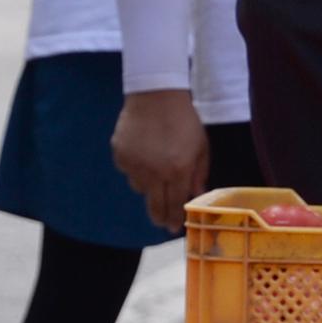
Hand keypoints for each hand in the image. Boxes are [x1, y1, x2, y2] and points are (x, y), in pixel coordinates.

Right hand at [112, 90, 210, 232]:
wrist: (156, 94)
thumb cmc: (184, 119)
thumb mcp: (201, 145)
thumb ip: (199, 172)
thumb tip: (196, 194)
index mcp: (178, 170)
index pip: (175, 204)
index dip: (173, 219)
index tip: (173, 228)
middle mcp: (155, 173)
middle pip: (154, 206)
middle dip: (159, 217)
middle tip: (161, 222)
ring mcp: (135, 165)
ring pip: (140, 188)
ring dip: (148, 185)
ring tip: (155, 167)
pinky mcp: (120, 156)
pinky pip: (128, 171)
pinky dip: (135, 167)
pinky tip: (142, 152)